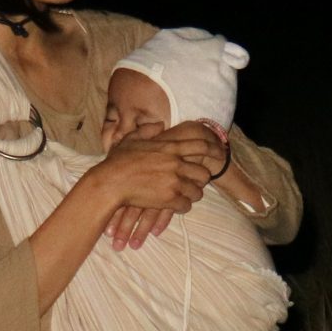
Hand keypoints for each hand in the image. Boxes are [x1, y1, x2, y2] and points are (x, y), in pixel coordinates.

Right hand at [88, 123, 224, 251]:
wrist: (111, 182)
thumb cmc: (118, 161)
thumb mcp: (132, 139)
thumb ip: (148, 130)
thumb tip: (160, 124)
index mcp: (170, 147)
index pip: (201, 145)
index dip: (214, 149)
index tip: (220, 154)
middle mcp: (176, 163)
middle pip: (203, 173)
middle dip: (201, 179)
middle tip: (195, 182)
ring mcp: (174, 182)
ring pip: (197, 192)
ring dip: (192, 194)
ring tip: (185, 196)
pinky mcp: (170, 199)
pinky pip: (186, 205)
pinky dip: (182, 206)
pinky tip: (175, 205)